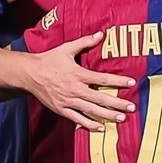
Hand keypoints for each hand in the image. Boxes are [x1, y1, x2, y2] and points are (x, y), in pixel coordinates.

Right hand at [19, 33, 136, 128]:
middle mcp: (75, 89)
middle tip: (132, 107)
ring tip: (122, 118)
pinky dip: (90, 124)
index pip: (102, 78)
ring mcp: (68, 101)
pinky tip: (101, 128)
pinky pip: (78, 119)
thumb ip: (85, 42)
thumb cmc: (49, 60)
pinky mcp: (62, 109)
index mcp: (78, 74)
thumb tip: (101, 34)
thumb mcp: (66, 48)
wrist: (29, 74)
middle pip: (100, 98)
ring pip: (92, 110)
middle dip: (117, 103)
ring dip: (108, 115)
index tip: (132, 83)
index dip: (118, 81)